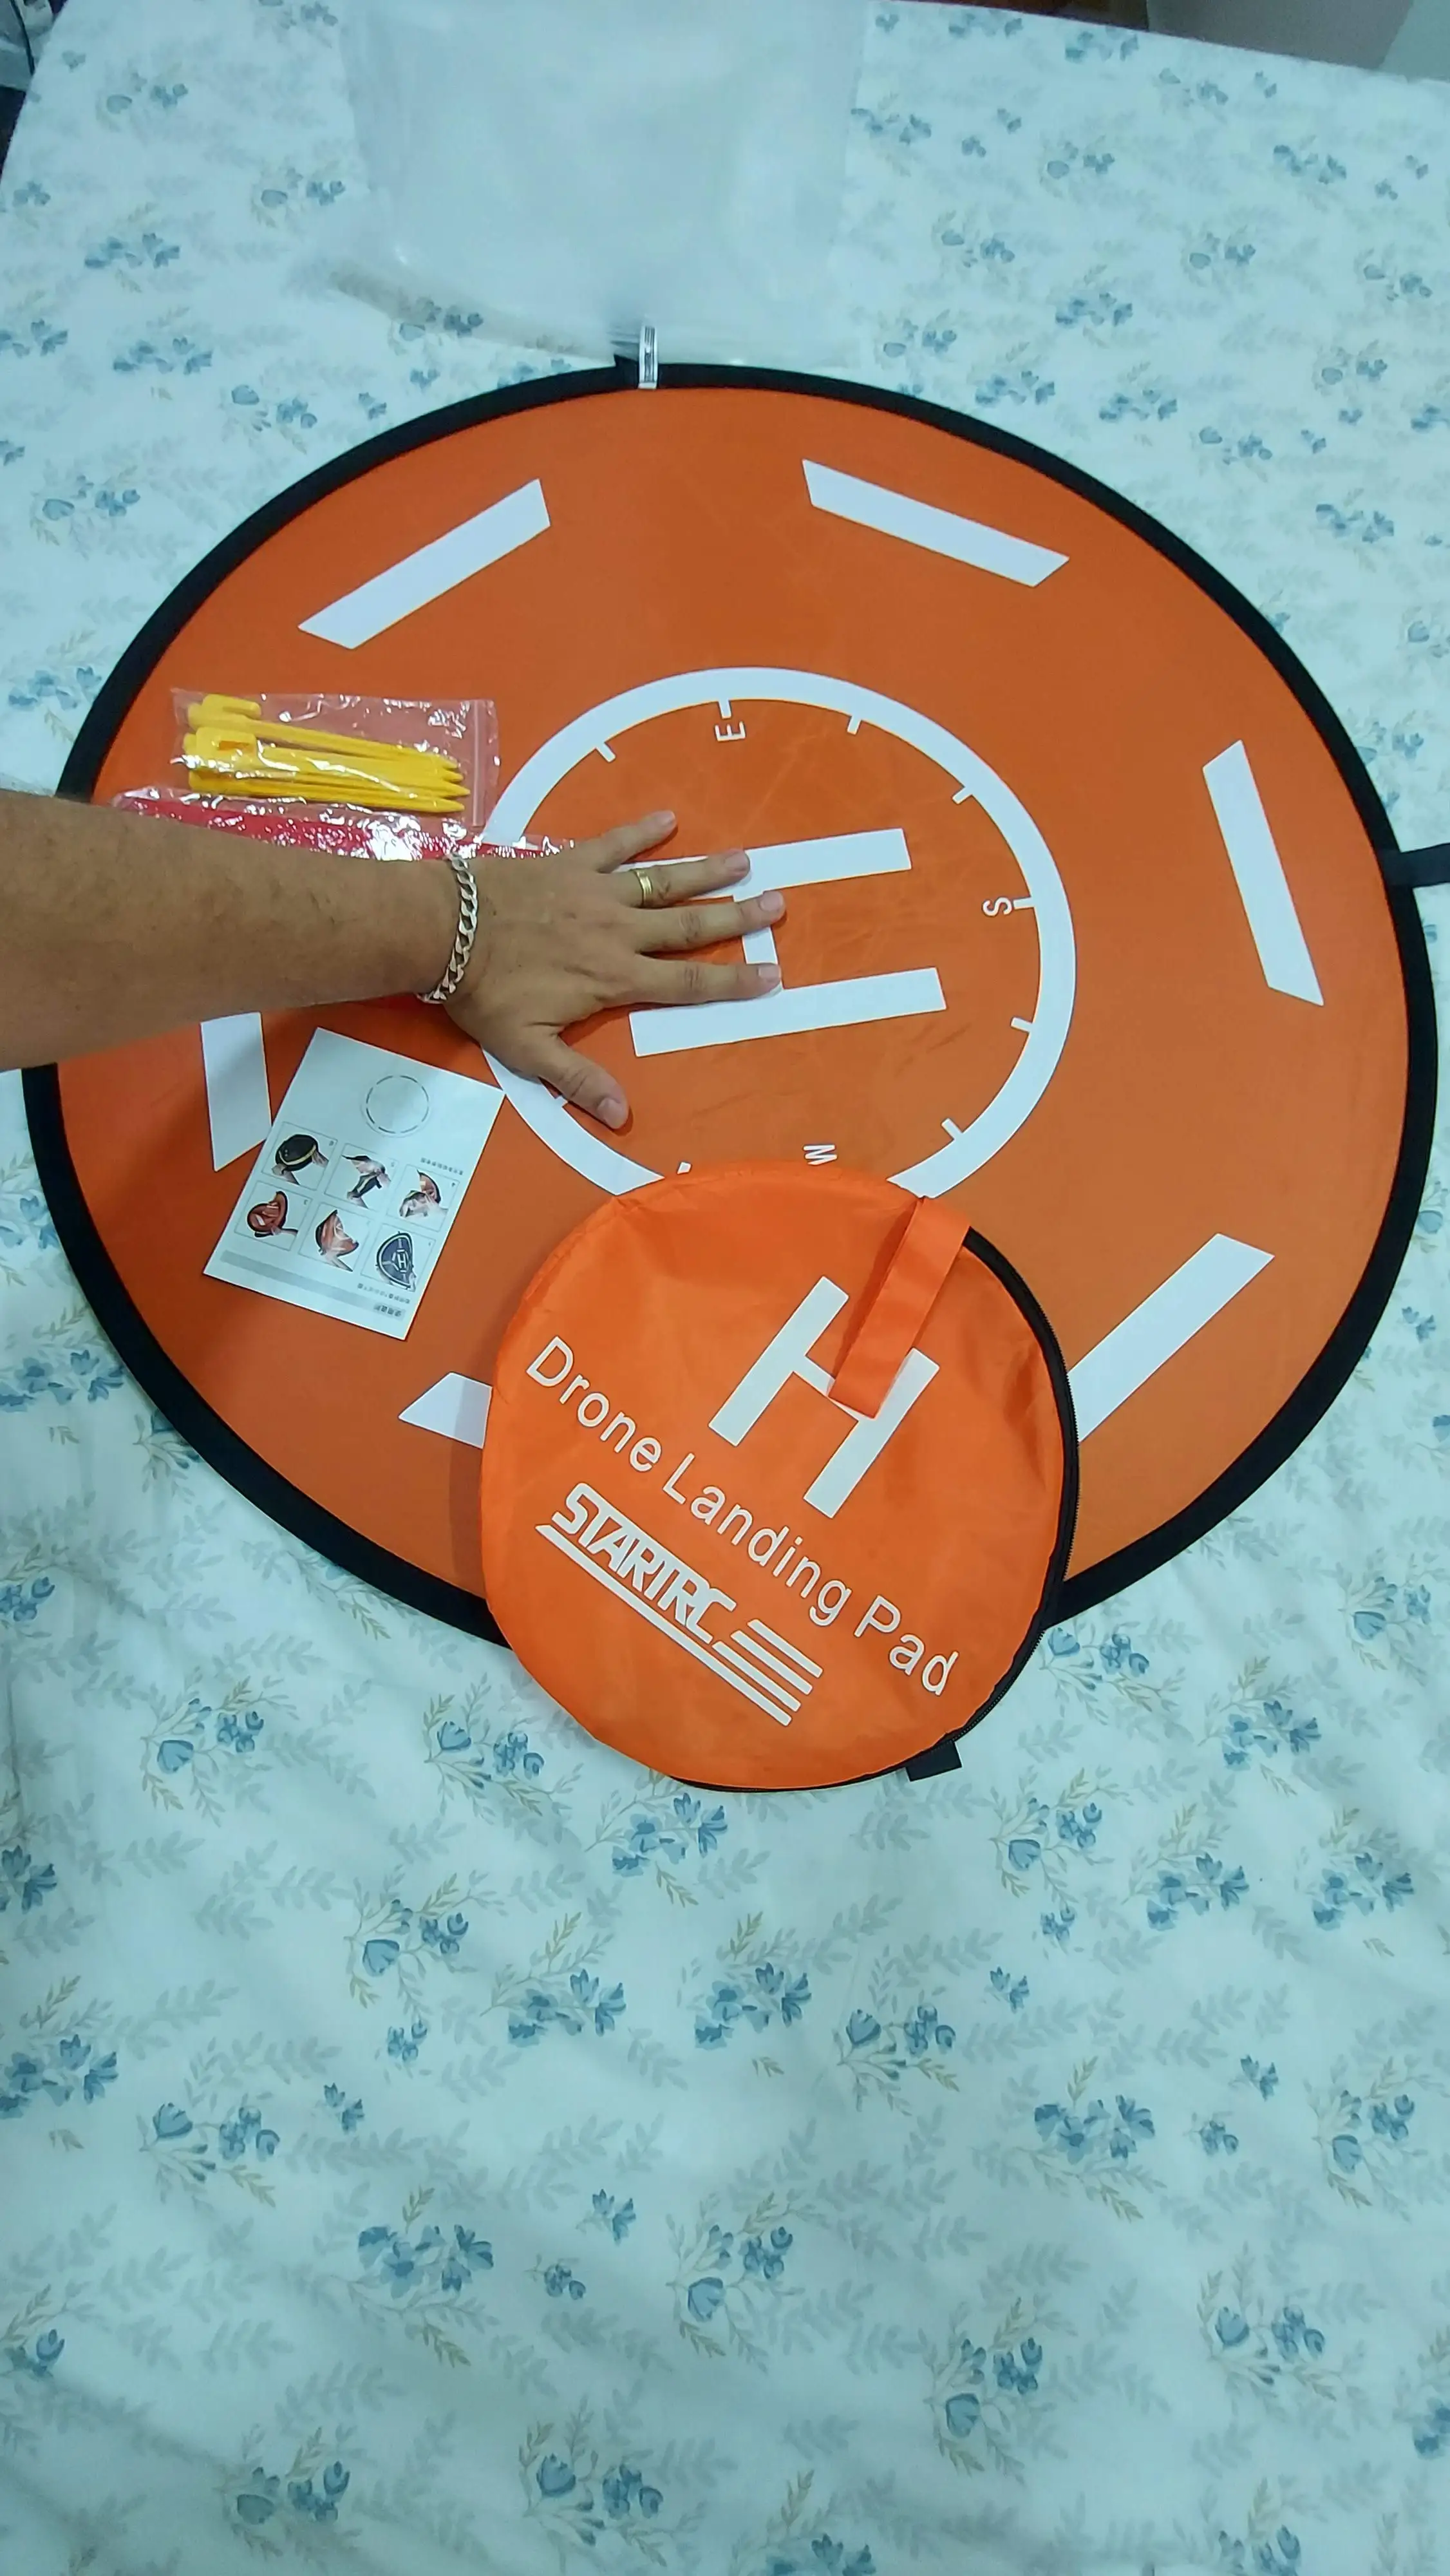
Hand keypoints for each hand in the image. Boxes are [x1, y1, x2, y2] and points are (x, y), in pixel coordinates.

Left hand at [444, 811, 782, 1127]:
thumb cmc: (484, 992)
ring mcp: (596, 891)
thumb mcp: (527, 1049)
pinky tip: (668, 818)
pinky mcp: (569, 862)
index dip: (732, 982)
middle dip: (737, 916)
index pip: (687, 984)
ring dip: (706, 871)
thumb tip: (622, 1117)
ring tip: (746, 861)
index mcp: (614, 977)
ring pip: (663, 880)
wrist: (442, 928)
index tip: (772, 975)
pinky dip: (641, 830)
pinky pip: (614, 843)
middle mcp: (617, 931)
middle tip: (778, 902)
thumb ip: (577, 1080)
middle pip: (690, 924)